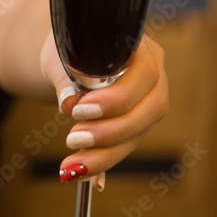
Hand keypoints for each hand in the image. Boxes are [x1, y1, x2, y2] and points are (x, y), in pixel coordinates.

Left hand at [40, 29, 168, 183]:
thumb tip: (68, 102)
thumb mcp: (61, 55)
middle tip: (72, 139)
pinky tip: (79, 171)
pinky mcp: (139, 123)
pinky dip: (102, 160)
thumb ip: (65, 76)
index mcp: (141, 45)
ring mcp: (150, 100)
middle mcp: (155, 72)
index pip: (144, 73)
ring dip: (105, 154)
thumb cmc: (69, 49)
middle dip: (110, 131)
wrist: (70, 55)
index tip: (79, 110)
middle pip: (151, 108)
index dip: (115, 98)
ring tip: (72, 165)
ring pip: (139, 133)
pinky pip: (126, 145)